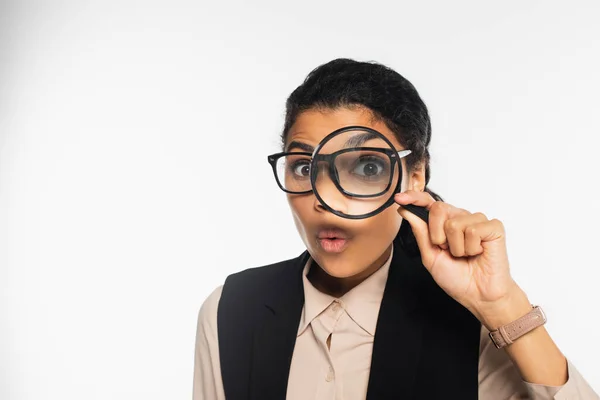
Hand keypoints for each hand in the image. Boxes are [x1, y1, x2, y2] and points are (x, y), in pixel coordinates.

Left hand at [395, 190, 529, 327]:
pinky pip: (473, 230)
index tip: (399, 198)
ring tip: (465, 255)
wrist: (478, 295)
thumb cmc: (457, 278)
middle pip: (438, 208)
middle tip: (448, 250)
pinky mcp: (493, 227)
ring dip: (456, 247)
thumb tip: (405, 211)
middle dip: (437, 235)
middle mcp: (460, 218)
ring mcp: (477, 221)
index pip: (428, 203)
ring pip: (454, 223)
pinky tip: (478, 252)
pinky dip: (471, 247)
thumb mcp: (430, 256)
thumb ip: (420, 232)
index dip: (414, 198)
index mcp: (444, 223)